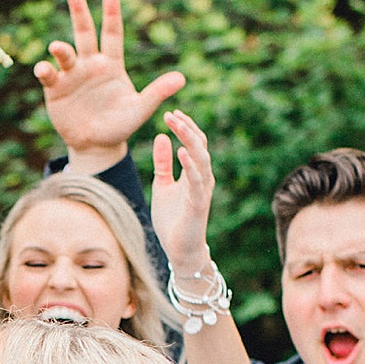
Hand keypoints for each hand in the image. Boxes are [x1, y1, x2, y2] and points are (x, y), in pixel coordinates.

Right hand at [37, 0, 182, 169]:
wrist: (97, 145)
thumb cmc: (121, 125)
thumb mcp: (141, 109)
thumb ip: (158, 92)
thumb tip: (182, 78)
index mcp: (112, 64)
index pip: (112, 34)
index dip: (111, 15)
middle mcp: (90, 64)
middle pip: (85, 33)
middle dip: (79, 12)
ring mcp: (71, 76)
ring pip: (65, 54)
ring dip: (60, 49)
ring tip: (57, 47)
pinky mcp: (56, 90)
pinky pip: (49, 75)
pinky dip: (45, 70)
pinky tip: (44, 69)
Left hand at [149, 108, 217, 282]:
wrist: (178, 250)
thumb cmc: (172, 219)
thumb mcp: (162, 185)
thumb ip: (162, 163)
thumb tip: (161, 136)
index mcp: (195, 173)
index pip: (194, 143)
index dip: (184, 127)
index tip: (170, 112)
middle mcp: (203, 178)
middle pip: (200, 145)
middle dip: (186, 128)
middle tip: (171, 114)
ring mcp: (202, 190)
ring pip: (201, 158)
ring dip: (189, 140)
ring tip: (177, 125)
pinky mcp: (199, 204)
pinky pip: (197, 181)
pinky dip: (190, 165)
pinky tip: (181, 152)